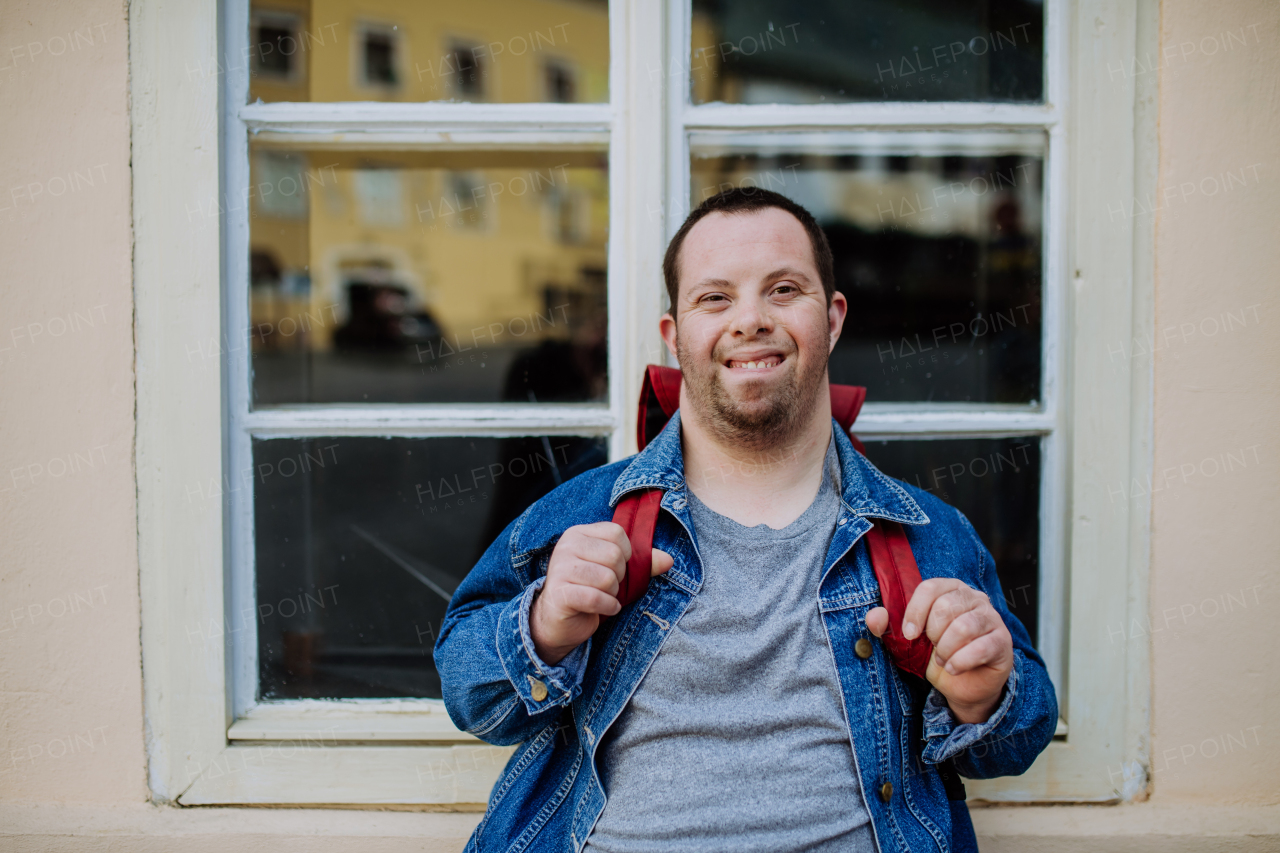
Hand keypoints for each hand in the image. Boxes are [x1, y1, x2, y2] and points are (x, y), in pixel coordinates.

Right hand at [530, 521, 672, 664]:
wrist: (556, 621)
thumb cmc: (587, 591)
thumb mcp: (614, 572)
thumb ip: (641, 564)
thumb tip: (669, 560)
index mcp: (578, 533)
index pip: (617, 533)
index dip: (626, 554)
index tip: (615, 567)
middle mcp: (566, 546)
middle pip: (615, 556)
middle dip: (619, 577)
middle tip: (606, 586)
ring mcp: (559, 569)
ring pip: (607, 578)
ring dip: (612, 594)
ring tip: (601, 597)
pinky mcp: (559, 593)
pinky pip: (597, 598)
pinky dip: (608, 607)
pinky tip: (603, 608)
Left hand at [866, 578, 1013, 723]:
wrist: (962, 685)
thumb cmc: (934, 654)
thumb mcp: (905, 641)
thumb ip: (886, 626)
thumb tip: (874, 617)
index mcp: (950, 589)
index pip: (930, 588)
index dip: (915, 612)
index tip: (908, 635)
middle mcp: (974, 598)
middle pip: (946, 606)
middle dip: (932, 634)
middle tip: (933, 648)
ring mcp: (991, 618)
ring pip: (964, 626)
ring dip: (946, 650)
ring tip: (943, 660)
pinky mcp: (1002, 641)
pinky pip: (981, 648)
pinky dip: (960, 662)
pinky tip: (954, 669)